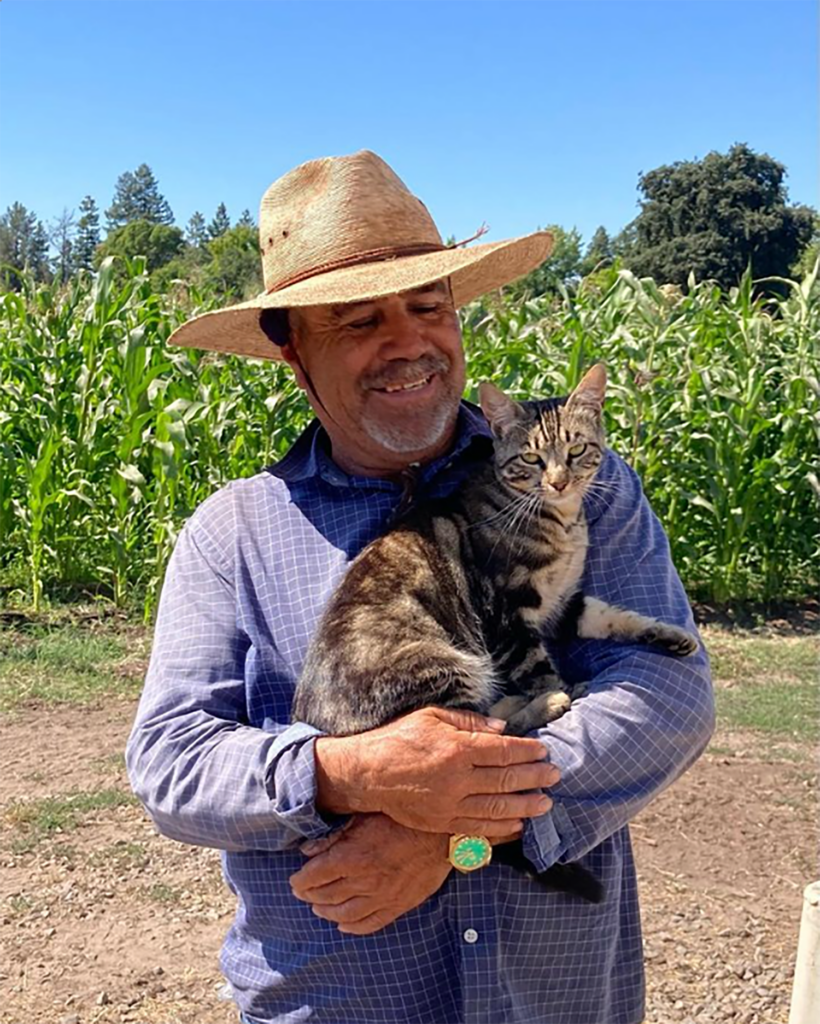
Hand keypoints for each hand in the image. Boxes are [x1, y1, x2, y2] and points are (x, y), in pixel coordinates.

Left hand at [289, 814, 450, 934]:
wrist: (442, 833)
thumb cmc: (401, 818)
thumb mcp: (363, 816)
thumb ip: (333, 834)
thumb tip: (306, 848)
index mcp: (352, 857)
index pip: (314, 876)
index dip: (300, 880)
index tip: (294, 879)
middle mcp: (364, 881)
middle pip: (326, 895)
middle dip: (310, 894)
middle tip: (302, 891)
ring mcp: (382, 896)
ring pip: (345, 913)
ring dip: (327, 912)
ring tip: (318, 907)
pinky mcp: (398, 905)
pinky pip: (370, 923)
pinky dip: (353, 927)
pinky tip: (344, 923)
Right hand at [314, 706, 558, 836]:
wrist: (368, 773)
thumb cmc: (399, 739)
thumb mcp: (432, 717)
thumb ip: (469, 722)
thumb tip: (502, 729)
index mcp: (456, 749)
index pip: (503, 751)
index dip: (527, 752)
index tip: (543, 751)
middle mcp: (457, 779)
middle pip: (506, 780)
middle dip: (534, 778)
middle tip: (554, 776)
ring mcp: (450, 805)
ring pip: (498, 808)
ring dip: (525, 806)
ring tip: (544, 803)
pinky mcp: (442, 822)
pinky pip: (479, 828)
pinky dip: (502, 827)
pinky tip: (517, 823)